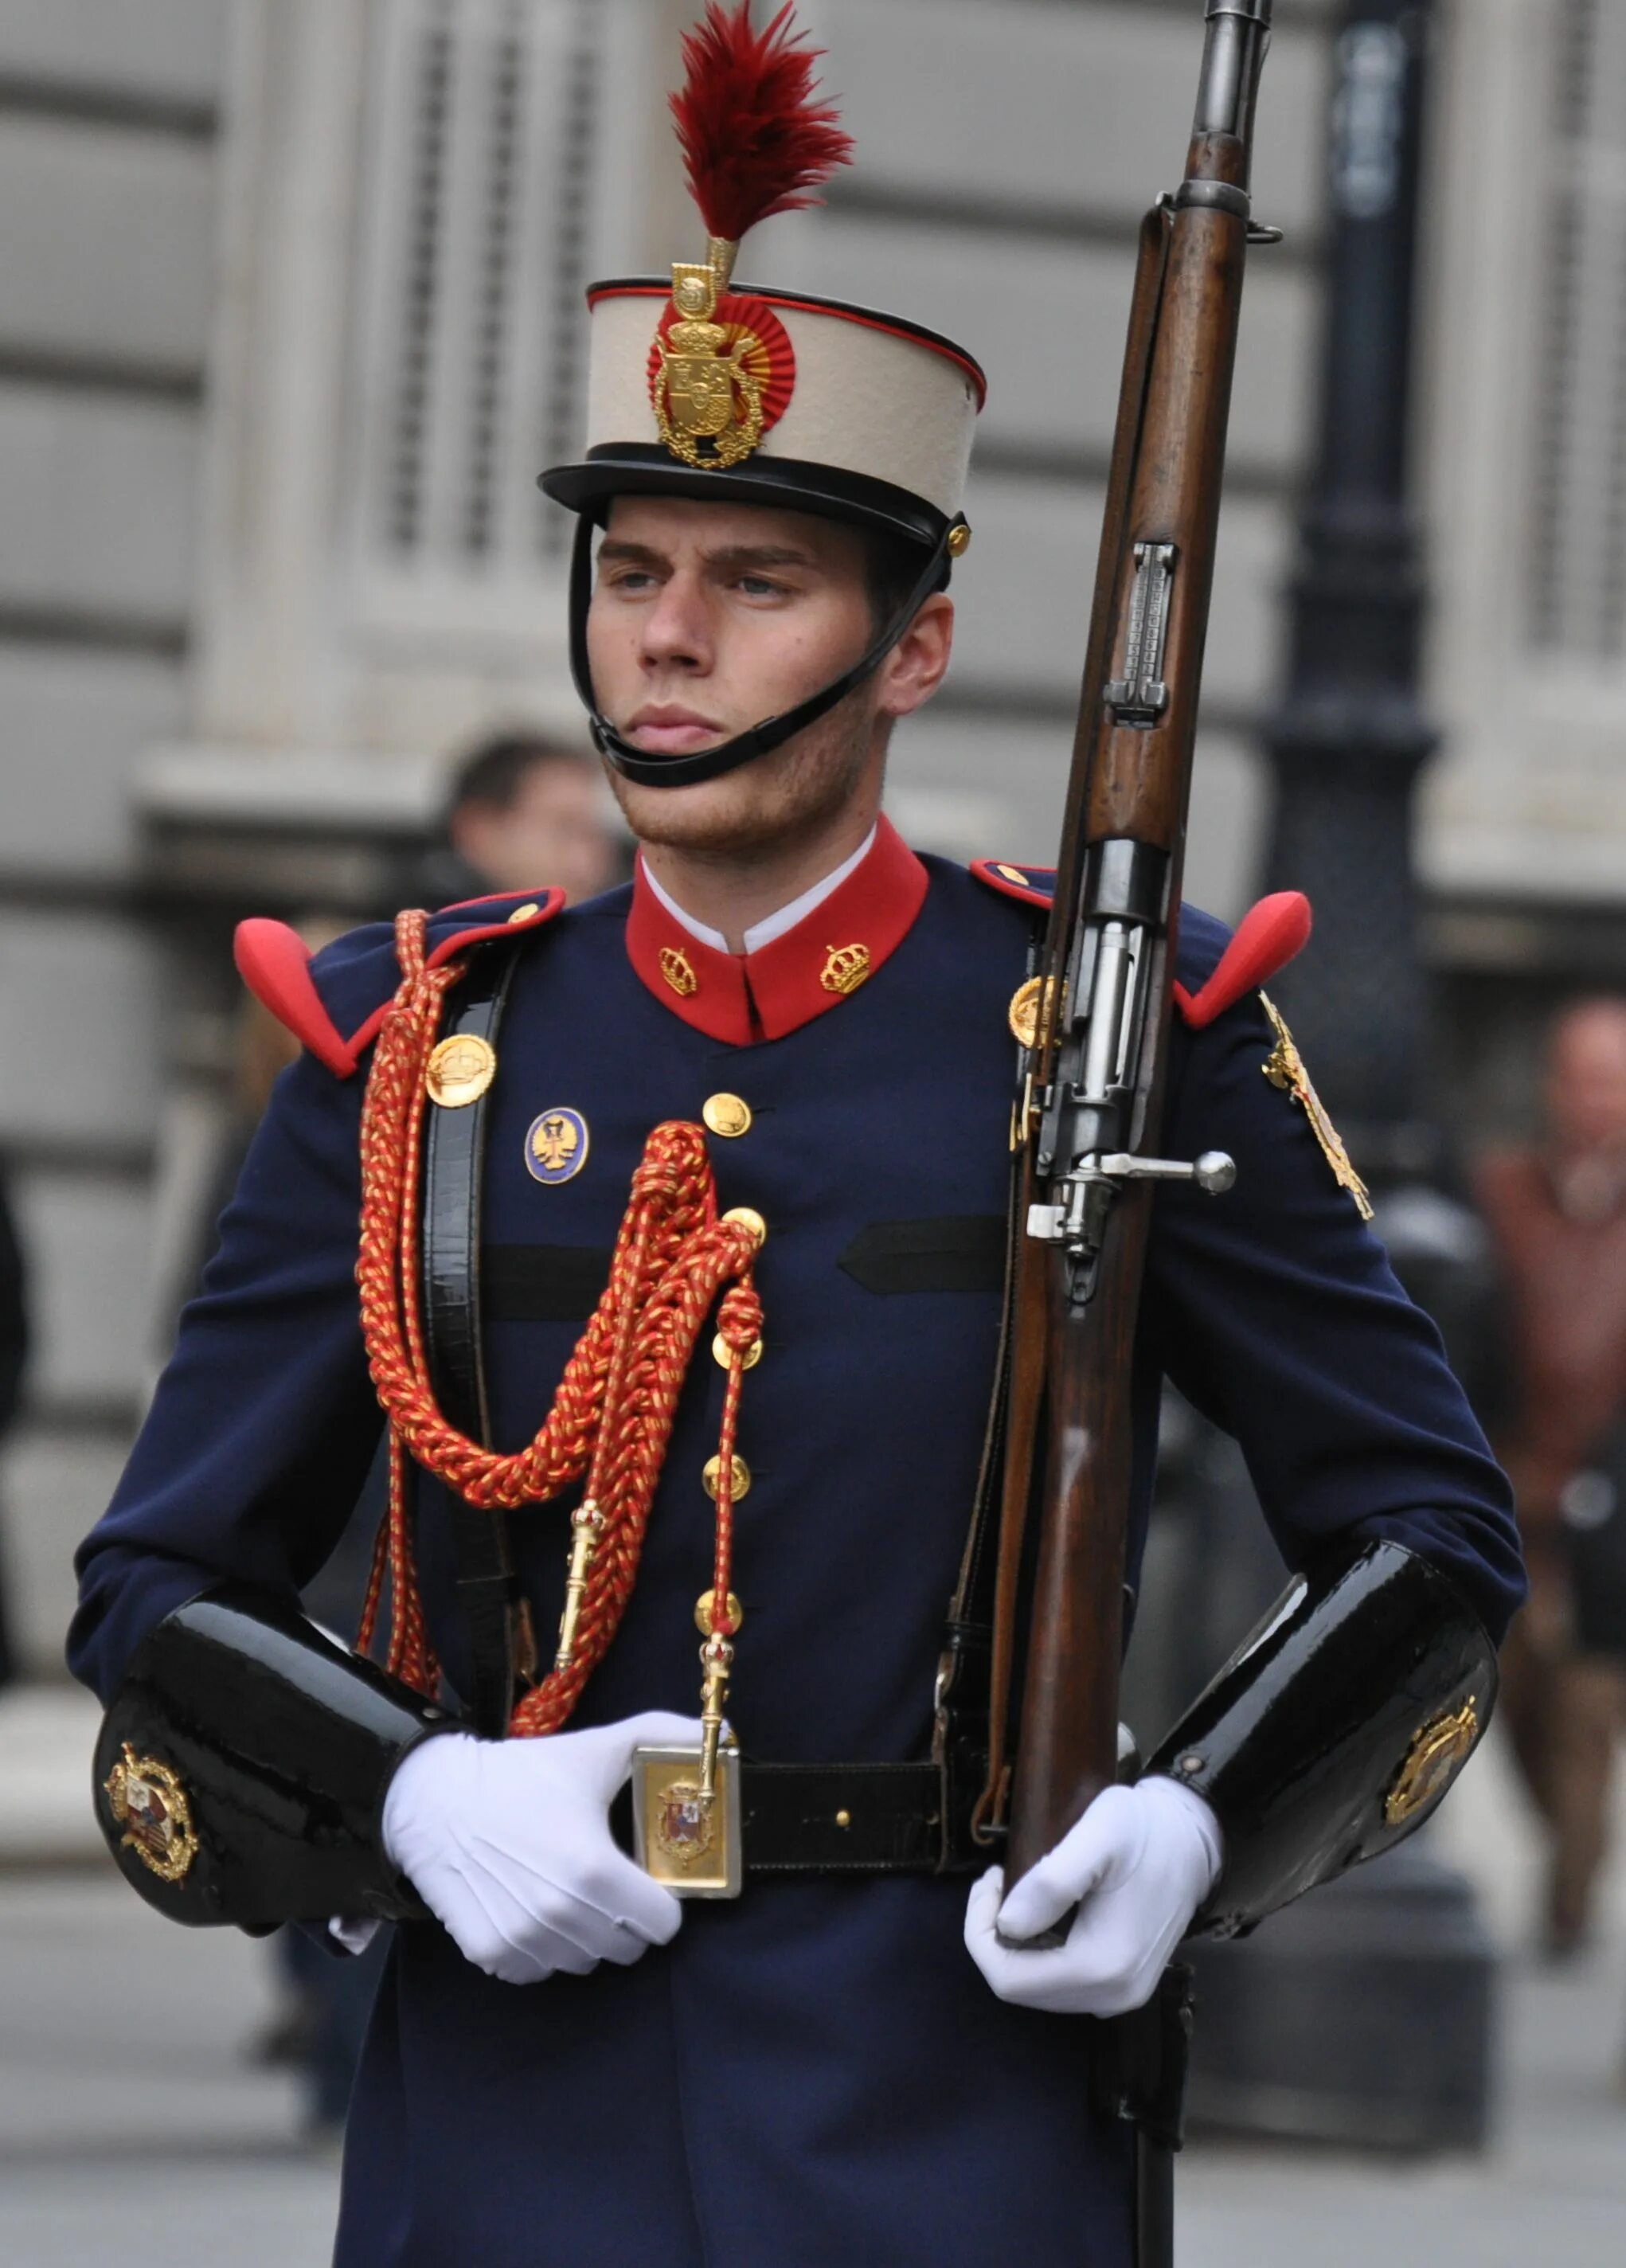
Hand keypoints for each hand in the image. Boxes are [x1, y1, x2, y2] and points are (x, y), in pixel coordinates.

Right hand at [382, 1711, 701, 1984]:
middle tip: (609, 1880)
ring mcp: (524, 1940)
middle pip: (628, 1947)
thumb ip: (662, 1740)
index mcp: (594, 1870)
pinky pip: (542, 1970)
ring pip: (586, 1962)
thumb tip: (720, 1741)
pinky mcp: (492, 1955)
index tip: (647, 1877)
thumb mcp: (595, 1749)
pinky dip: (545, 1949)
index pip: (664, 1924)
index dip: (664, 1900)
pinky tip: (534, 1906)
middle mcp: (561, 1915)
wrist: (435, 1799)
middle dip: (628, 1918)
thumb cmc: (521, 1775)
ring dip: (588, 1935)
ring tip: (569, 1890)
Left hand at [963, 1776, 1221, 2017]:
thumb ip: (1053, 1881)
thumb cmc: (1146, 1830)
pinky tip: (1043, 1911)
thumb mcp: (1098, 1834)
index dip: (980, 1933)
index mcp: (1103, 1966)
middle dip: (994, 1936)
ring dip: (1015, 1943)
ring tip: (1017, 1890)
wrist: (1194, 1840)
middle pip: (1019, 1988)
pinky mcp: (1123, 1984)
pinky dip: (1038, 1950)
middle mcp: (1112, 1995)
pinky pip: (1061, 1982)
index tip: (991, 1881)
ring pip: (1037, 1988)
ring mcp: (1120, 1995)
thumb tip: (1008, 1924)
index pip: (1007, 1979)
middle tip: (1000, 1881)